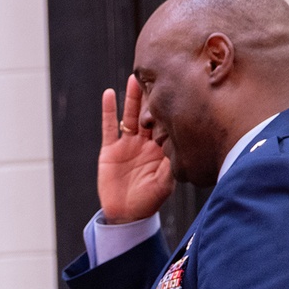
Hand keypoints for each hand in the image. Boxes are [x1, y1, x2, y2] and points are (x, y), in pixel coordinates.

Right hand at [97, 75, 172, 223]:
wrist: (125, 215)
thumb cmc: (148, 202)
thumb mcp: (164, 184)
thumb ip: (171, 166)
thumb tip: (180, 149)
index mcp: (161, 149)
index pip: (166, 123)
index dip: (169, 108)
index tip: (176, 89)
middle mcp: (145, 143)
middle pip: (149, 114)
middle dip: (152, 95)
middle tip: (158, 73)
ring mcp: (127, 145)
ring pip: (130, 115)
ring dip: (132, 97)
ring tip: (135, 77)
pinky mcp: (110, 150)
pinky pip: (109, 127)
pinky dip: (109, 111)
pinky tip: (110, 94)